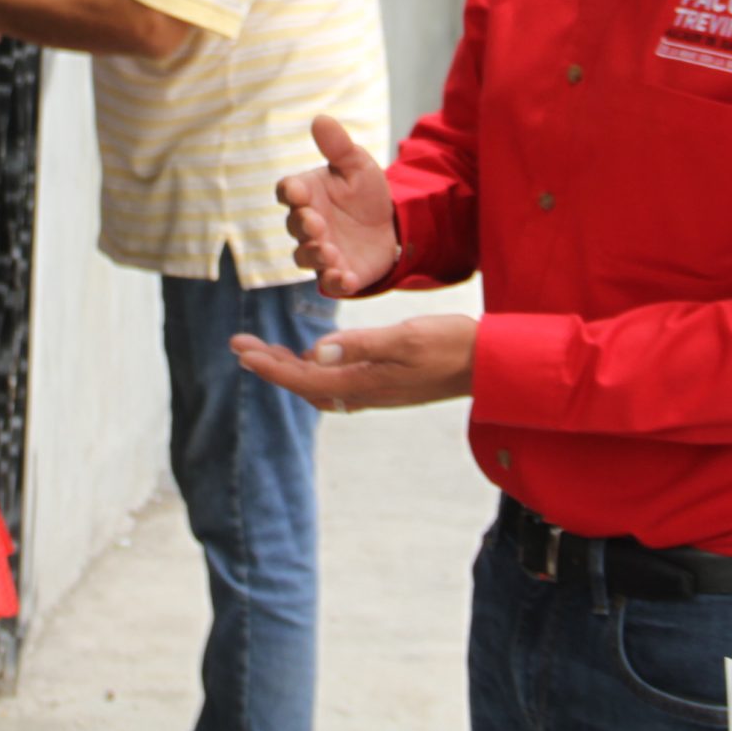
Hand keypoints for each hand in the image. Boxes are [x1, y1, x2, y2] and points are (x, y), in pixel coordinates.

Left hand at [231, 315, 477, 412]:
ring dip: (290, 369)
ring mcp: (376, 392)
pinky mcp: (387, 386)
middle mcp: (365, 392)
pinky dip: (316, 372)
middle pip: (305, 383)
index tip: (240, 350)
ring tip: (266, 352)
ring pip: (320, 386)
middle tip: (240, 346)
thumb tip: (314, 352)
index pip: (303, 377)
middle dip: (270, 365)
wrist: (491, 365)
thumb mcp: (404, 338)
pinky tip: (314, 359)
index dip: (269, 365)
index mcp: (364, 381)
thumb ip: (359, 345)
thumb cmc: (451, 345)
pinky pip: (339, 385)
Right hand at [275, 115, 398, 295]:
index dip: (289, 192)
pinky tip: (346, 277)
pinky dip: (335, 281)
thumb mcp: (358, 165)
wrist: (393, 224)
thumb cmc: (365, 192)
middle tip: (317, 223)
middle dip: (304, 225)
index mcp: (307, 193)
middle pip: (294, 226)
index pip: (287, 191)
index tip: (296, 191)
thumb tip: (320, 119)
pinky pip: (330, 282)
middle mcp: (307, 223)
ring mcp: (320, 250)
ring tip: (330, 251)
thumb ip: (339, 147)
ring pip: (305, 256)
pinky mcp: (339, 273)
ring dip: (315, 254)